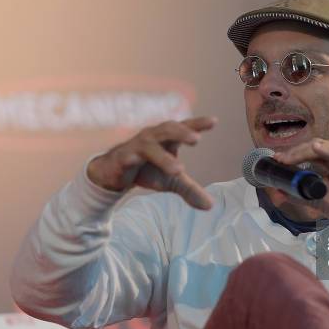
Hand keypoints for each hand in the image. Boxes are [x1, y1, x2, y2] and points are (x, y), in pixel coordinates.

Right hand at [87, 117, 216, 209]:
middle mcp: (152, 138)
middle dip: (181, 133)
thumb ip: (191, 190)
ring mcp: (136, 147)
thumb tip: (211, 206)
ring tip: (179, 171)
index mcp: (167, 140)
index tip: (214, 121)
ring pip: (150, 147)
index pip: (184, 128)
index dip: (197, 124)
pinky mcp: (121, 159)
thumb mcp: (172, 181)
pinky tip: (135, 161)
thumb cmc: (148, 170)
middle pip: (167, 130)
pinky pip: (126, 157)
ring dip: (164, 157)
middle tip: (196, 139)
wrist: (114, 173)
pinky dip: (131, 158)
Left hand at [273, 138, 328, 229]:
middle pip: (312, 147)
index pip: (308, 152)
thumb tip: (278, 191)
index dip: (291, 154)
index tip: (276, 160)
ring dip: (303, 151)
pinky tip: (316, 148)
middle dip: (293, 152)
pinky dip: (328, 150)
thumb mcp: (317, 201)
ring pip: (322, 147)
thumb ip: (299, 195)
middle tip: (278, 159)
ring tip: (288, 157)